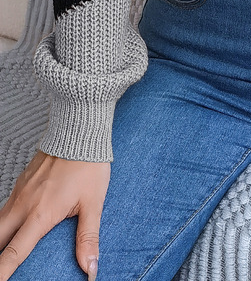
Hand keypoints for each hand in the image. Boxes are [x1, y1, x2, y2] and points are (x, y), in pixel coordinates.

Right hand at [0, 149, 109, 279]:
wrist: (79, 131)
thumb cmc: (89, 165)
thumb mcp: (93, 203)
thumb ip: (88, 237)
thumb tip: (90, 268)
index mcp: (40, 214)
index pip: (14, 252)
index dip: (2, 272)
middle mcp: (24, 205)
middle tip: (0, 270)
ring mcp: (20, 192)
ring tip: (3, 251)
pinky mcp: (22, 182)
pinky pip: (6, 207)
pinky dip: (4, 222)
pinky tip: (10, 228)